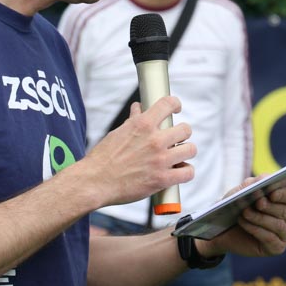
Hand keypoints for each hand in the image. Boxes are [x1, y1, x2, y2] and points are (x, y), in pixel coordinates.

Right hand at [80, 96, 195, 208]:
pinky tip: (179, 171)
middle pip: (186, 129)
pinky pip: (188, 172)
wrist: (95, 181)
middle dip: (182, 134)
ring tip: (178, 156)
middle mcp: (154, 140)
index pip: (168, 104)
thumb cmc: (102, 158)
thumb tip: (138, 108)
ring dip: (186, 152)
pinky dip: (186, 172)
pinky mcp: (162, 179)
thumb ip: (132, 120)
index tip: (176, 109)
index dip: (175, 104)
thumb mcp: (117, 133)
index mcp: (142, 124)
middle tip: (176, 140)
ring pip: (191, 149)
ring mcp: (160, 160)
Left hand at [196, 176, 285, 257]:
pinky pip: (271, 239)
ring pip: (280, 226)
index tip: (272, 193)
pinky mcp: (277, 248)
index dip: (284, 194)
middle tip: (257, 202)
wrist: (223, 228)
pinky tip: (244, 223)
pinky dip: (256, 229)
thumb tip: (265, 178)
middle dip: (271, 206)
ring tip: (244, 212)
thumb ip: (254, 183)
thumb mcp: (241, 191)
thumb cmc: (236, 206)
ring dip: (261, 218)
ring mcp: (285, 235)